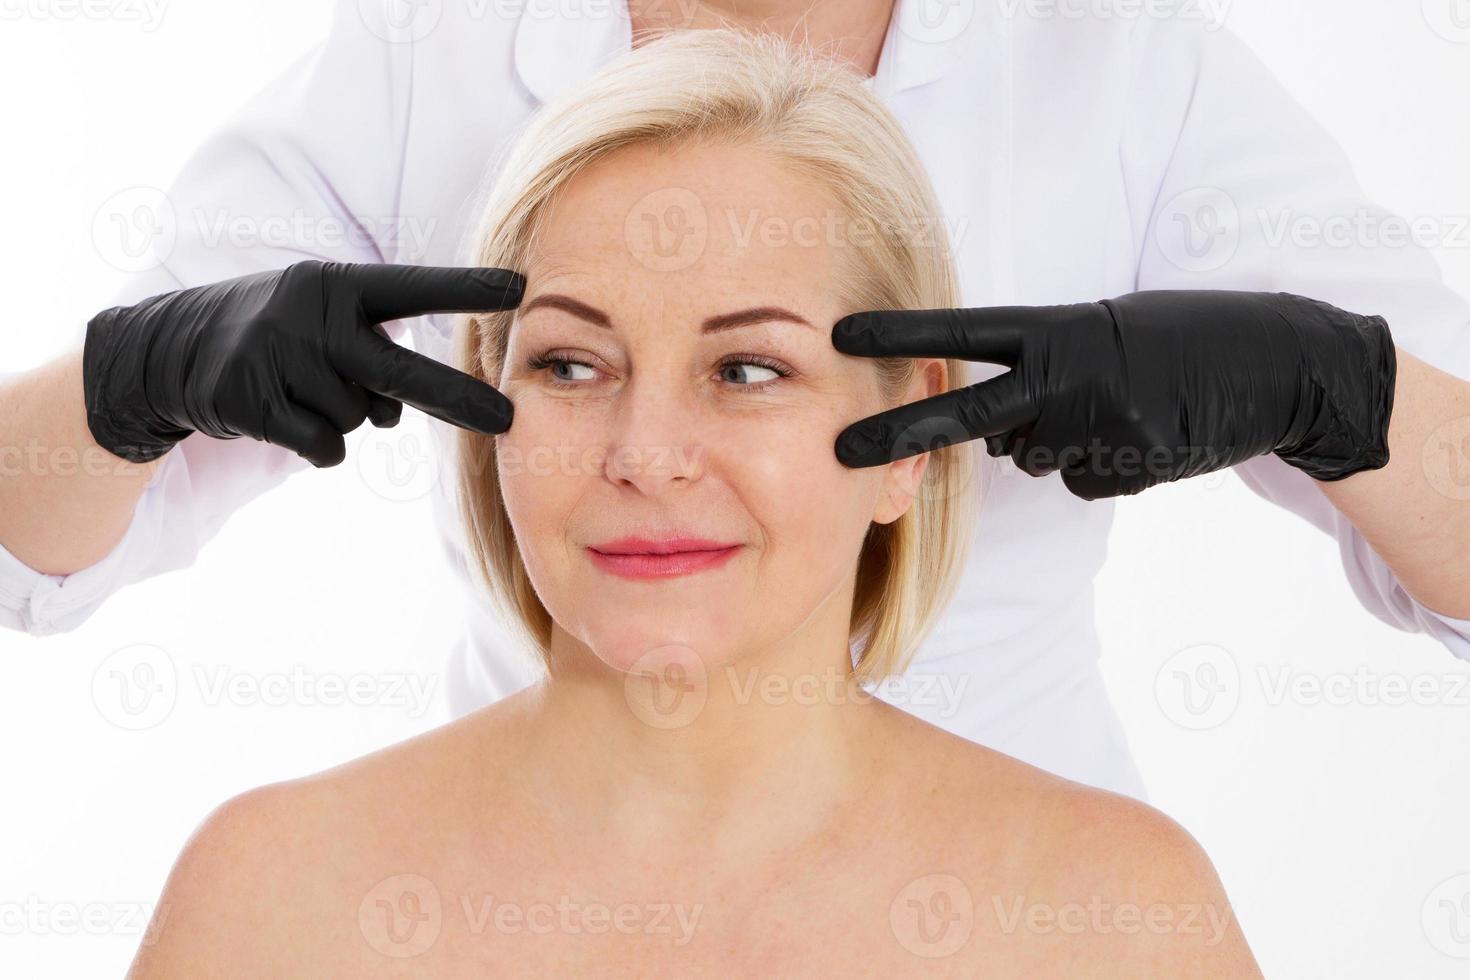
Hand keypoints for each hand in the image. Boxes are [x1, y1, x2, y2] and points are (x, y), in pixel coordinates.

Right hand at [83, 260, 523, 465]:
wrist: (172, 348)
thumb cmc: (279, 333)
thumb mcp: (324, 316)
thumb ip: (378, 348)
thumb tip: (414, 409)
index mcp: (337, 284)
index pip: (412, 286)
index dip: (465, 289)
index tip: (519, 289)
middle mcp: (310, 314)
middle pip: (399, 373)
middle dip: (457, 399)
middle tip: (507, 420)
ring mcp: (276, 356)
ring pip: (358, 419)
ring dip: (347, 417)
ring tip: (309, 390)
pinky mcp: (249, 400)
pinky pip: (324, 446)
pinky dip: (321, 446)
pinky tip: (291, 419)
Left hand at [830, 290, 1395, 499]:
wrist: (1277, 364)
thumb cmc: (1180, 339)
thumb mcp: (1102, 334)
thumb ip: (1041, 372)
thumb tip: (994, 437)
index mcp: (1058, 330)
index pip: (963, 334)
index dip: (900, 336)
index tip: (839, 333)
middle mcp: (1068, 377)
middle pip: (967, 416)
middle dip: (900, 434)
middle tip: (841, 449)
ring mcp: (1097, 426)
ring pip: (1033, 458)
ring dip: (1056, 444)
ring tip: (1117, 410)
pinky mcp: (1127, 467)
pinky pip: (1081, 481)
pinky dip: (1101, 466)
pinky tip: (1143, 437)